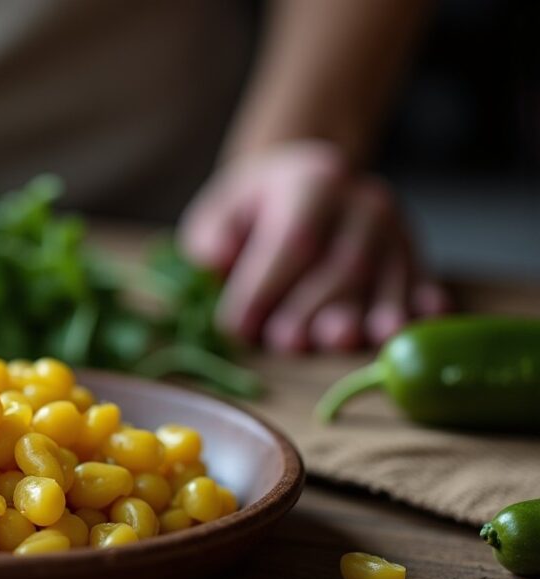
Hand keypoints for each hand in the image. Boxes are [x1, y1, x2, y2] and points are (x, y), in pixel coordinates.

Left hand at [179, 141, 448, 352]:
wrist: (308, 183)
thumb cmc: (256, 209)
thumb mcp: (222, 209)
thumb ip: (213, 235)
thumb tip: (216, 260)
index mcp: (314, 181)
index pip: (294, 238)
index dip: (267, 285)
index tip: (238, 325)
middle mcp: (363, 201)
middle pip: (344, 262)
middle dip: (312, 307)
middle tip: (284, 343)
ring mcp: (394, 228)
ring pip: (385, 276)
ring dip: (363, 317)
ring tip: (339, 342)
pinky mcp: (412, 253)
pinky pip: (419, 282)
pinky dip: (415, 309)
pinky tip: (401, 333)